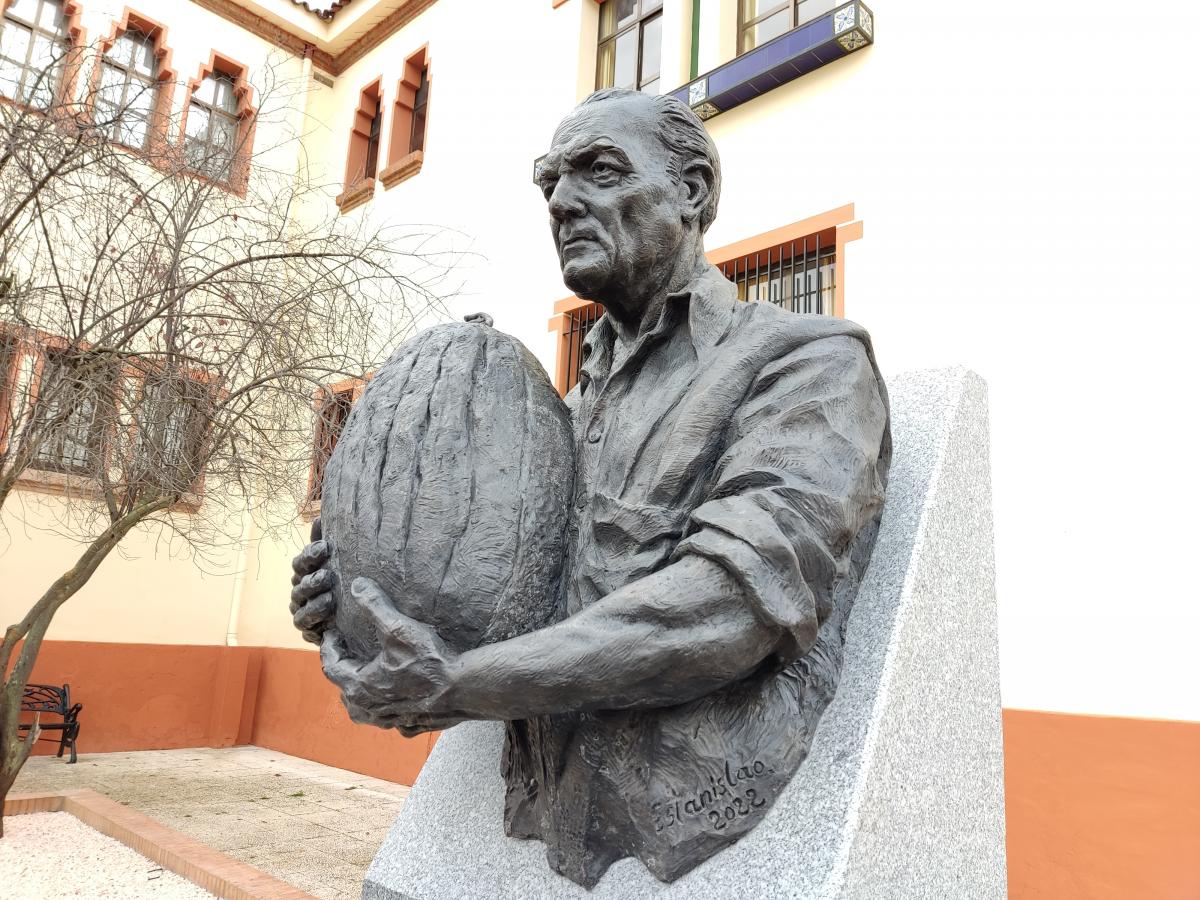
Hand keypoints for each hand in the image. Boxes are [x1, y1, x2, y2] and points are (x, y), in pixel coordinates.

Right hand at [290, 518, 335, 644]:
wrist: (350, 621)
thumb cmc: (341, 585)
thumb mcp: (338, 563)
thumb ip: (327, 542)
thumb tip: (320, 517)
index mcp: (306, 571)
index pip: (302, 560)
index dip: (311, 554)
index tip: (325, 547)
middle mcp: (300, 588)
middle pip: (299, 580)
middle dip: (312, 577)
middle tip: (328, 575)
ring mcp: (301, 608)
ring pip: (300, 600)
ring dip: (313, 598)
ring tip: (330, 596)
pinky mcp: (306, 628)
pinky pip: (303, 622)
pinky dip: (313, 616)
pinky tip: (327, 612)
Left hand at [319, 576, 463, 733]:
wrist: (462, 689)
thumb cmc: (429, 660)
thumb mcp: (398, 628)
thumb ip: (375, 606)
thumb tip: (356, 585)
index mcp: (359, 686)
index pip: (331, 666)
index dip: (329, 647)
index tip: (332, 634)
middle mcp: (370, 708)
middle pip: (344, 691)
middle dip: (342, 671)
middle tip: (347, 653)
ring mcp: (390, 720)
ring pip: (364, 711)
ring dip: (360, 695)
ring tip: (365, 678)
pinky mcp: (410, 725)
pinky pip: (390, 719)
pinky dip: (387, 709)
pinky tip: (396, 697)